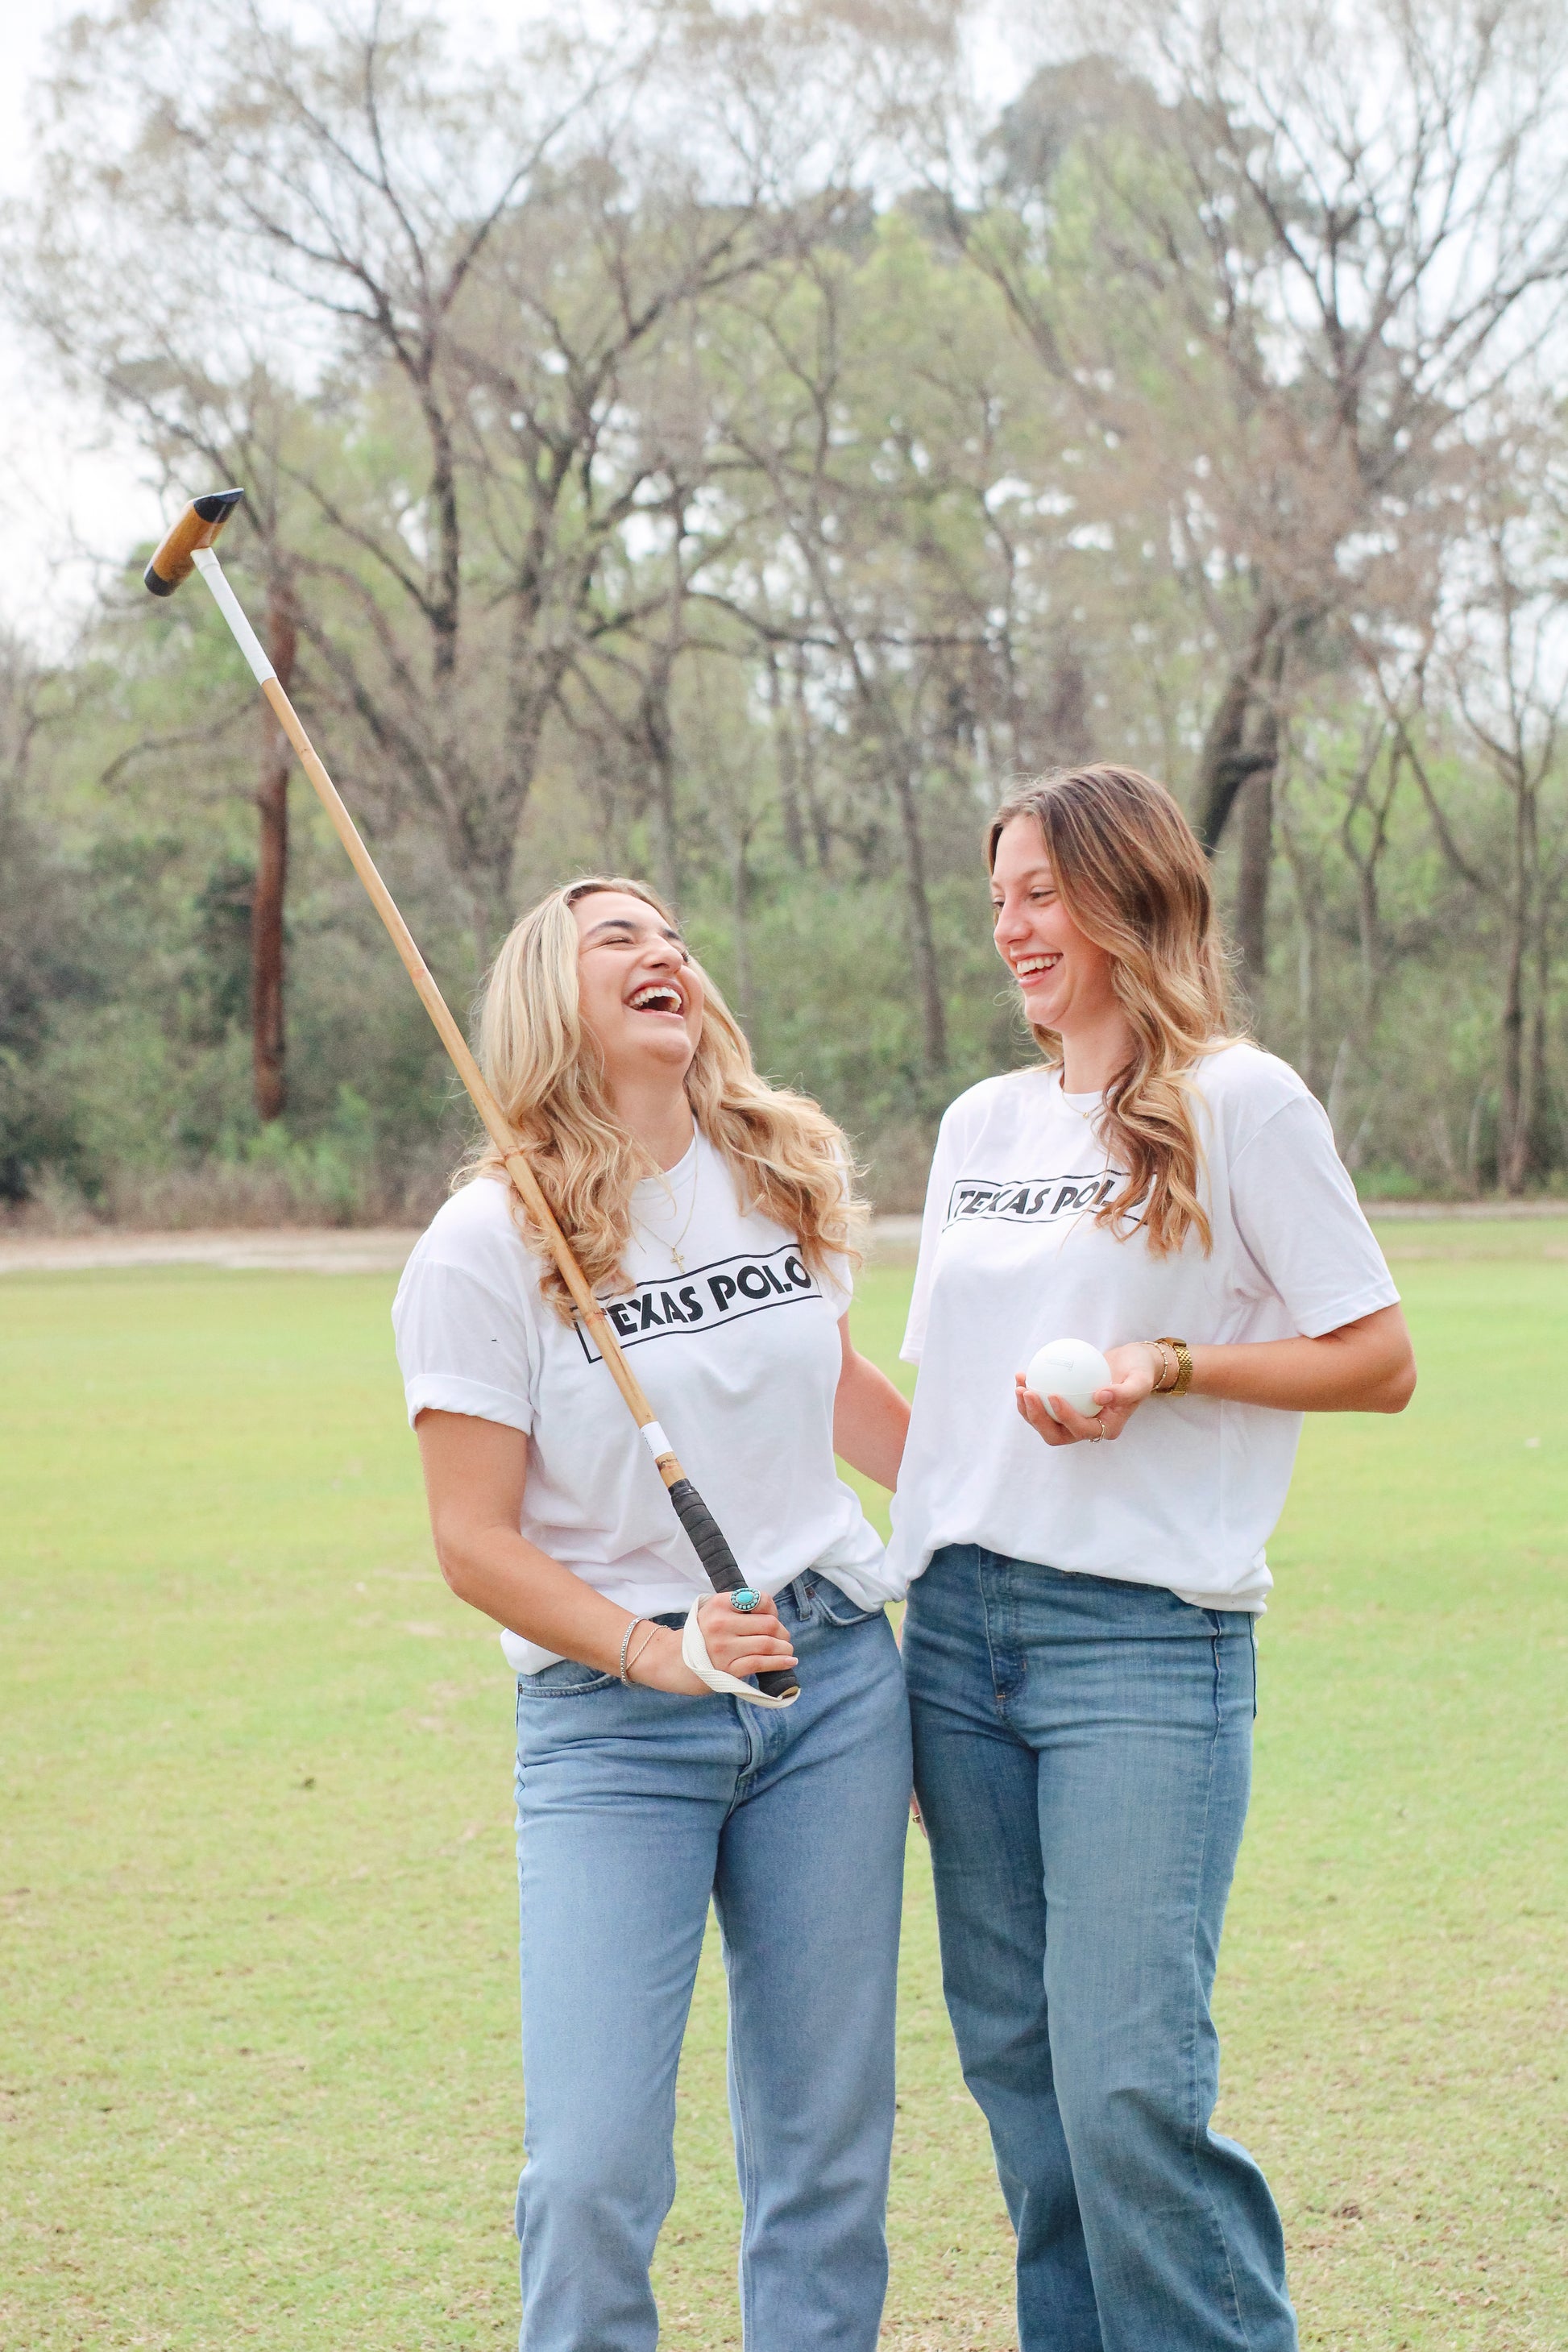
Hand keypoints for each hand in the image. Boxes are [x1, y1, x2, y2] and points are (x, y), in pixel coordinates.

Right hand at [625, 1592, 797, 1694]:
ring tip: (788, 1651)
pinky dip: (779, 1663)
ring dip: (784, 1648)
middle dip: (782, 1632)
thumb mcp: (713, 1610)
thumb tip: (773, 1614)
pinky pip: (760, 1663)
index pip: (761, 1600)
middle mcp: (722, 1624)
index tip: (772, 1618)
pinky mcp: (727, 1668)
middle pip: (769, 1624)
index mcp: (721, 1604)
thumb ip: (738, 1607)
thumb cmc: (699, 1634)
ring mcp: (724, 1647)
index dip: (773, 1610)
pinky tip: (789, 1662)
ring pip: (768, 1644)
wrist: (671, 1660)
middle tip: (783, 1638)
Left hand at [1014, 1340, 1161, 1448]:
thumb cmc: (1139, 1371)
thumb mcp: (1140, 1380)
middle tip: (1027, 1392)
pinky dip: (1031, 1394)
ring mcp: (1073, 1420)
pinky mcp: (1064, 1409)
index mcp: (1107, 1428)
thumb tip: (1100, 1397)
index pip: (1081, 1429)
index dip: (1064, 1417)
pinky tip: (1023, 1374)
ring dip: (1027, 1407)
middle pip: (1056, 1434)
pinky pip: (1043, 1406)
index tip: (1053, 1394)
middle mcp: (1087, 1429)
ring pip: (1044, 1423)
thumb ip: (1125, 1392)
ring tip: (1020, 1383)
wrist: (1132, 1364)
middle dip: (1037, 1418)